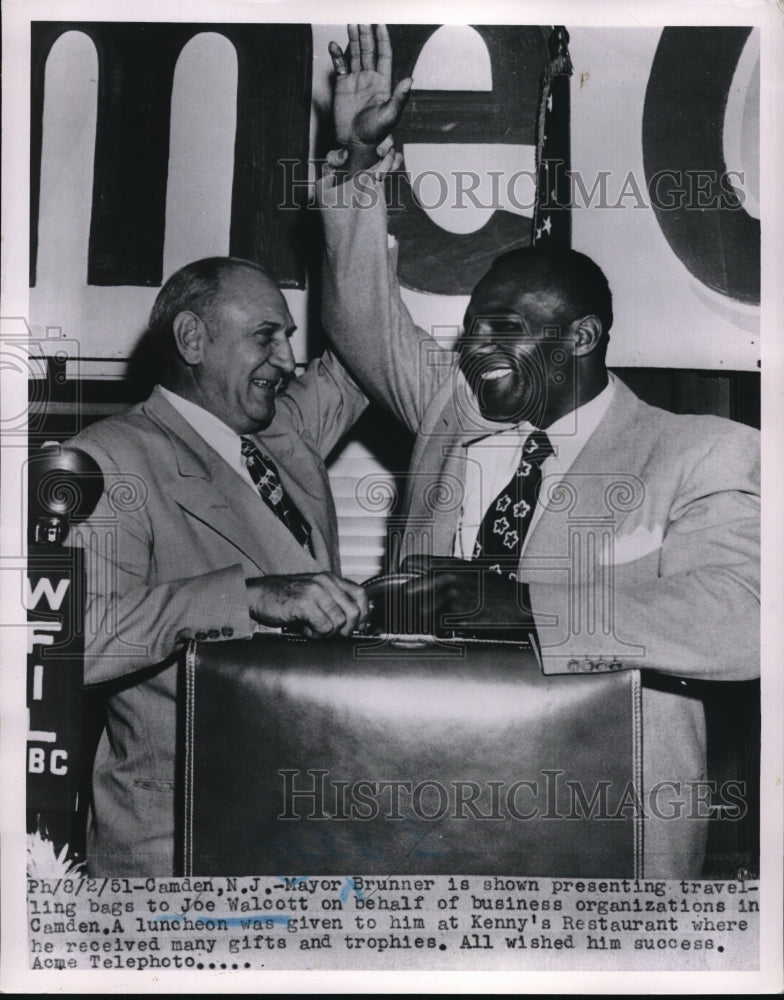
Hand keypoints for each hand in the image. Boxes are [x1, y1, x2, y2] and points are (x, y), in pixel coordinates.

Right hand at [247, 572, 367, 637]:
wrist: (257, 595)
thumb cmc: (283, 597)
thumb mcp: (313, 593)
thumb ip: (332, 601)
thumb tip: (353, 622)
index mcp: (330, 579)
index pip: (361, 595)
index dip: (363, 615)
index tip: (358, 628)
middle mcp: (326, 582)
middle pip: (354, 611)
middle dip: (346, 629)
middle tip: (331, 633)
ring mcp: (316, 592)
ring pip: (340, 621)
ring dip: (328, 632)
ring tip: (313, 628)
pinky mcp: (305, 603)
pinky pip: (324, 627)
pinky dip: (316, 634)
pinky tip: (305, 629)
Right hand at [328, 24, 411, 174]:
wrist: (356, 144)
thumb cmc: (375, 134)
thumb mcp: (390, 116)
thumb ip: (399, 97)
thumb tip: (409, 80)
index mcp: (383, 83)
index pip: (384, 55)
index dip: (382, 40)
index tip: (380, 24)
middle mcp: (370, 79)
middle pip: (368, 51)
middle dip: (366, 35)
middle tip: (362, 20)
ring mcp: (356, 81)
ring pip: (355, 55)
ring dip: (353, 40)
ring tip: (352, 24)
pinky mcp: (342, 86)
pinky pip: (340, 66)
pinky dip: (336, 55)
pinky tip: (334, 45)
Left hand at [399, 555, 535, 635]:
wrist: (520, 604)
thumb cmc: (495, 588)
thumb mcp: (471, 570)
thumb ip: (444, 570)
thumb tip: (417, 572)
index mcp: (451, 565)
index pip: (411, 563)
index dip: (400, 572)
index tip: (398, 579)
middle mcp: (449, 579)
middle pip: (410, 589)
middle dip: (407, 598)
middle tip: (408, 603)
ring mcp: (453, 599)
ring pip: (423, 611)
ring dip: (428, 616)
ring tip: (445, 615)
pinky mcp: (459, 618)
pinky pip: (440, 626)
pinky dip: (443, 627)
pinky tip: (458, 623)